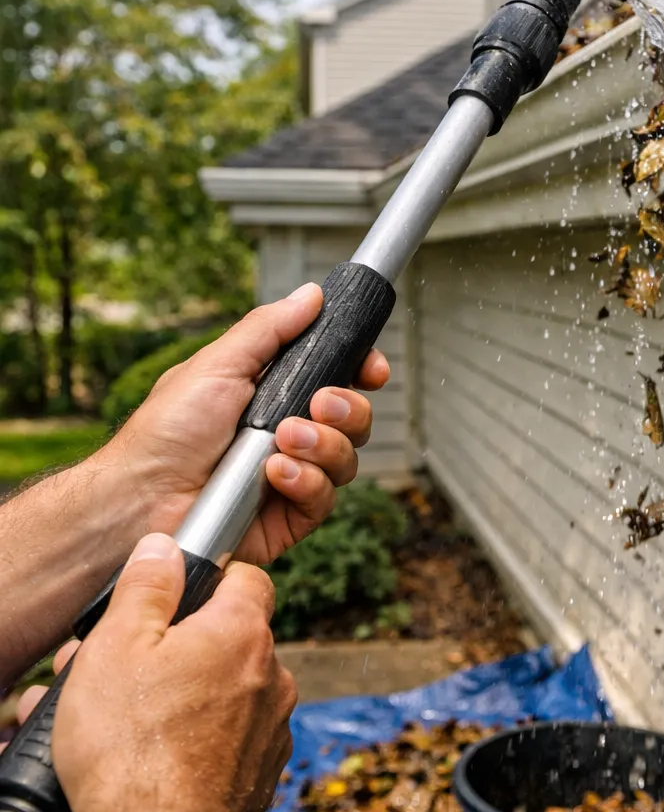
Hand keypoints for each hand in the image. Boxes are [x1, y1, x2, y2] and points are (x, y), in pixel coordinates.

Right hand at [52, 532, 295, 811]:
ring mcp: (272, 732)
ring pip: (226, 695)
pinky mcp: (261, 778)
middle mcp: (274, 678)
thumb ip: (146, 588)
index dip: (208, 584)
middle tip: (117, 673)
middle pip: (229, 641)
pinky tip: (149, 760)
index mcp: (244, 634)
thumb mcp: (116, 647)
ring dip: (181, 698)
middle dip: (177, 650)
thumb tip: (166, 547)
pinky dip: (195, 742)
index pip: (247, 580)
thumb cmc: (130, 749)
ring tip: (118, 723)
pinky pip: (228, 741)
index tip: (170, 603)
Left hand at [102, 283, 389, 565]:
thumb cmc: (167, 430)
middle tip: (318, 404)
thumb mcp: (219, 364)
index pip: (338, 378)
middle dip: (347, 408)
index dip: (361, 371)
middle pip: (354, 418)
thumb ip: (269, 328)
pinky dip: (305, 482)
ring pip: (347, 459)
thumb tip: (311, 295)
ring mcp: (292, 475)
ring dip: (323, 446)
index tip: (372, 369)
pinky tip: (274, 474)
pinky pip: (325, 498)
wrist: (142, 497)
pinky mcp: (290, 517)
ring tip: (281, 442)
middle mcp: (288, 433)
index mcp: (274, 393)